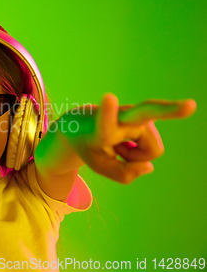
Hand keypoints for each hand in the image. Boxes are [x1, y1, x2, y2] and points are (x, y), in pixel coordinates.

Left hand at [59, 93, 196, 183]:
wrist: (80, 124)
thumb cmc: (90, 145)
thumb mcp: (99, 166)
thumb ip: (124, 174)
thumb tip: (150, 165)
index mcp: (99, 129)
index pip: (104, 122)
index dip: (108, 112)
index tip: (109, 97)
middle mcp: (120, 116)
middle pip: (148, 113)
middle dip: (170, 110)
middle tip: (191, 106)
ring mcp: (134, 113)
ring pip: (150, 151)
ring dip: (134, 154)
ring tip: (117, 146)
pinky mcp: (144, 116)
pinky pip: (151, 149)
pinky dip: (137, 151)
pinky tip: (124, 142)